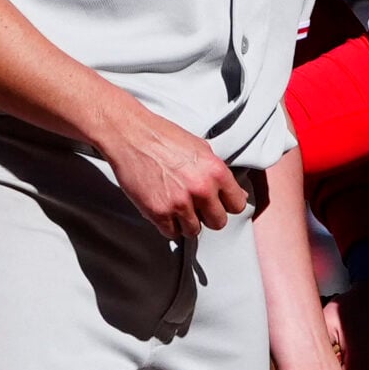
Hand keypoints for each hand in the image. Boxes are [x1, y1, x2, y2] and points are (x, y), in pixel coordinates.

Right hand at [99, 103, 246, 239]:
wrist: (131, 135)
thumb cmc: (164, 138)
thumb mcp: (202, 149)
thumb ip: (220, 174)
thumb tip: (237, 194)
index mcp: (216, 171)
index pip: (237, 205)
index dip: (226, 205)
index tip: (218, 202)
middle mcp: (201, 189)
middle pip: (218, 222)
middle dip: (208, 216)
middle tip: (196, 206)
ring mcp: (180, 203)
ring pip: (194, 231)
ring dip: (186, 222)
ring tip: (176, 205)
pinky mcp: (159, 212)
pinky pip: (172, 233)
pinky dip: (168, 225)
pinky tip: (164, 209)